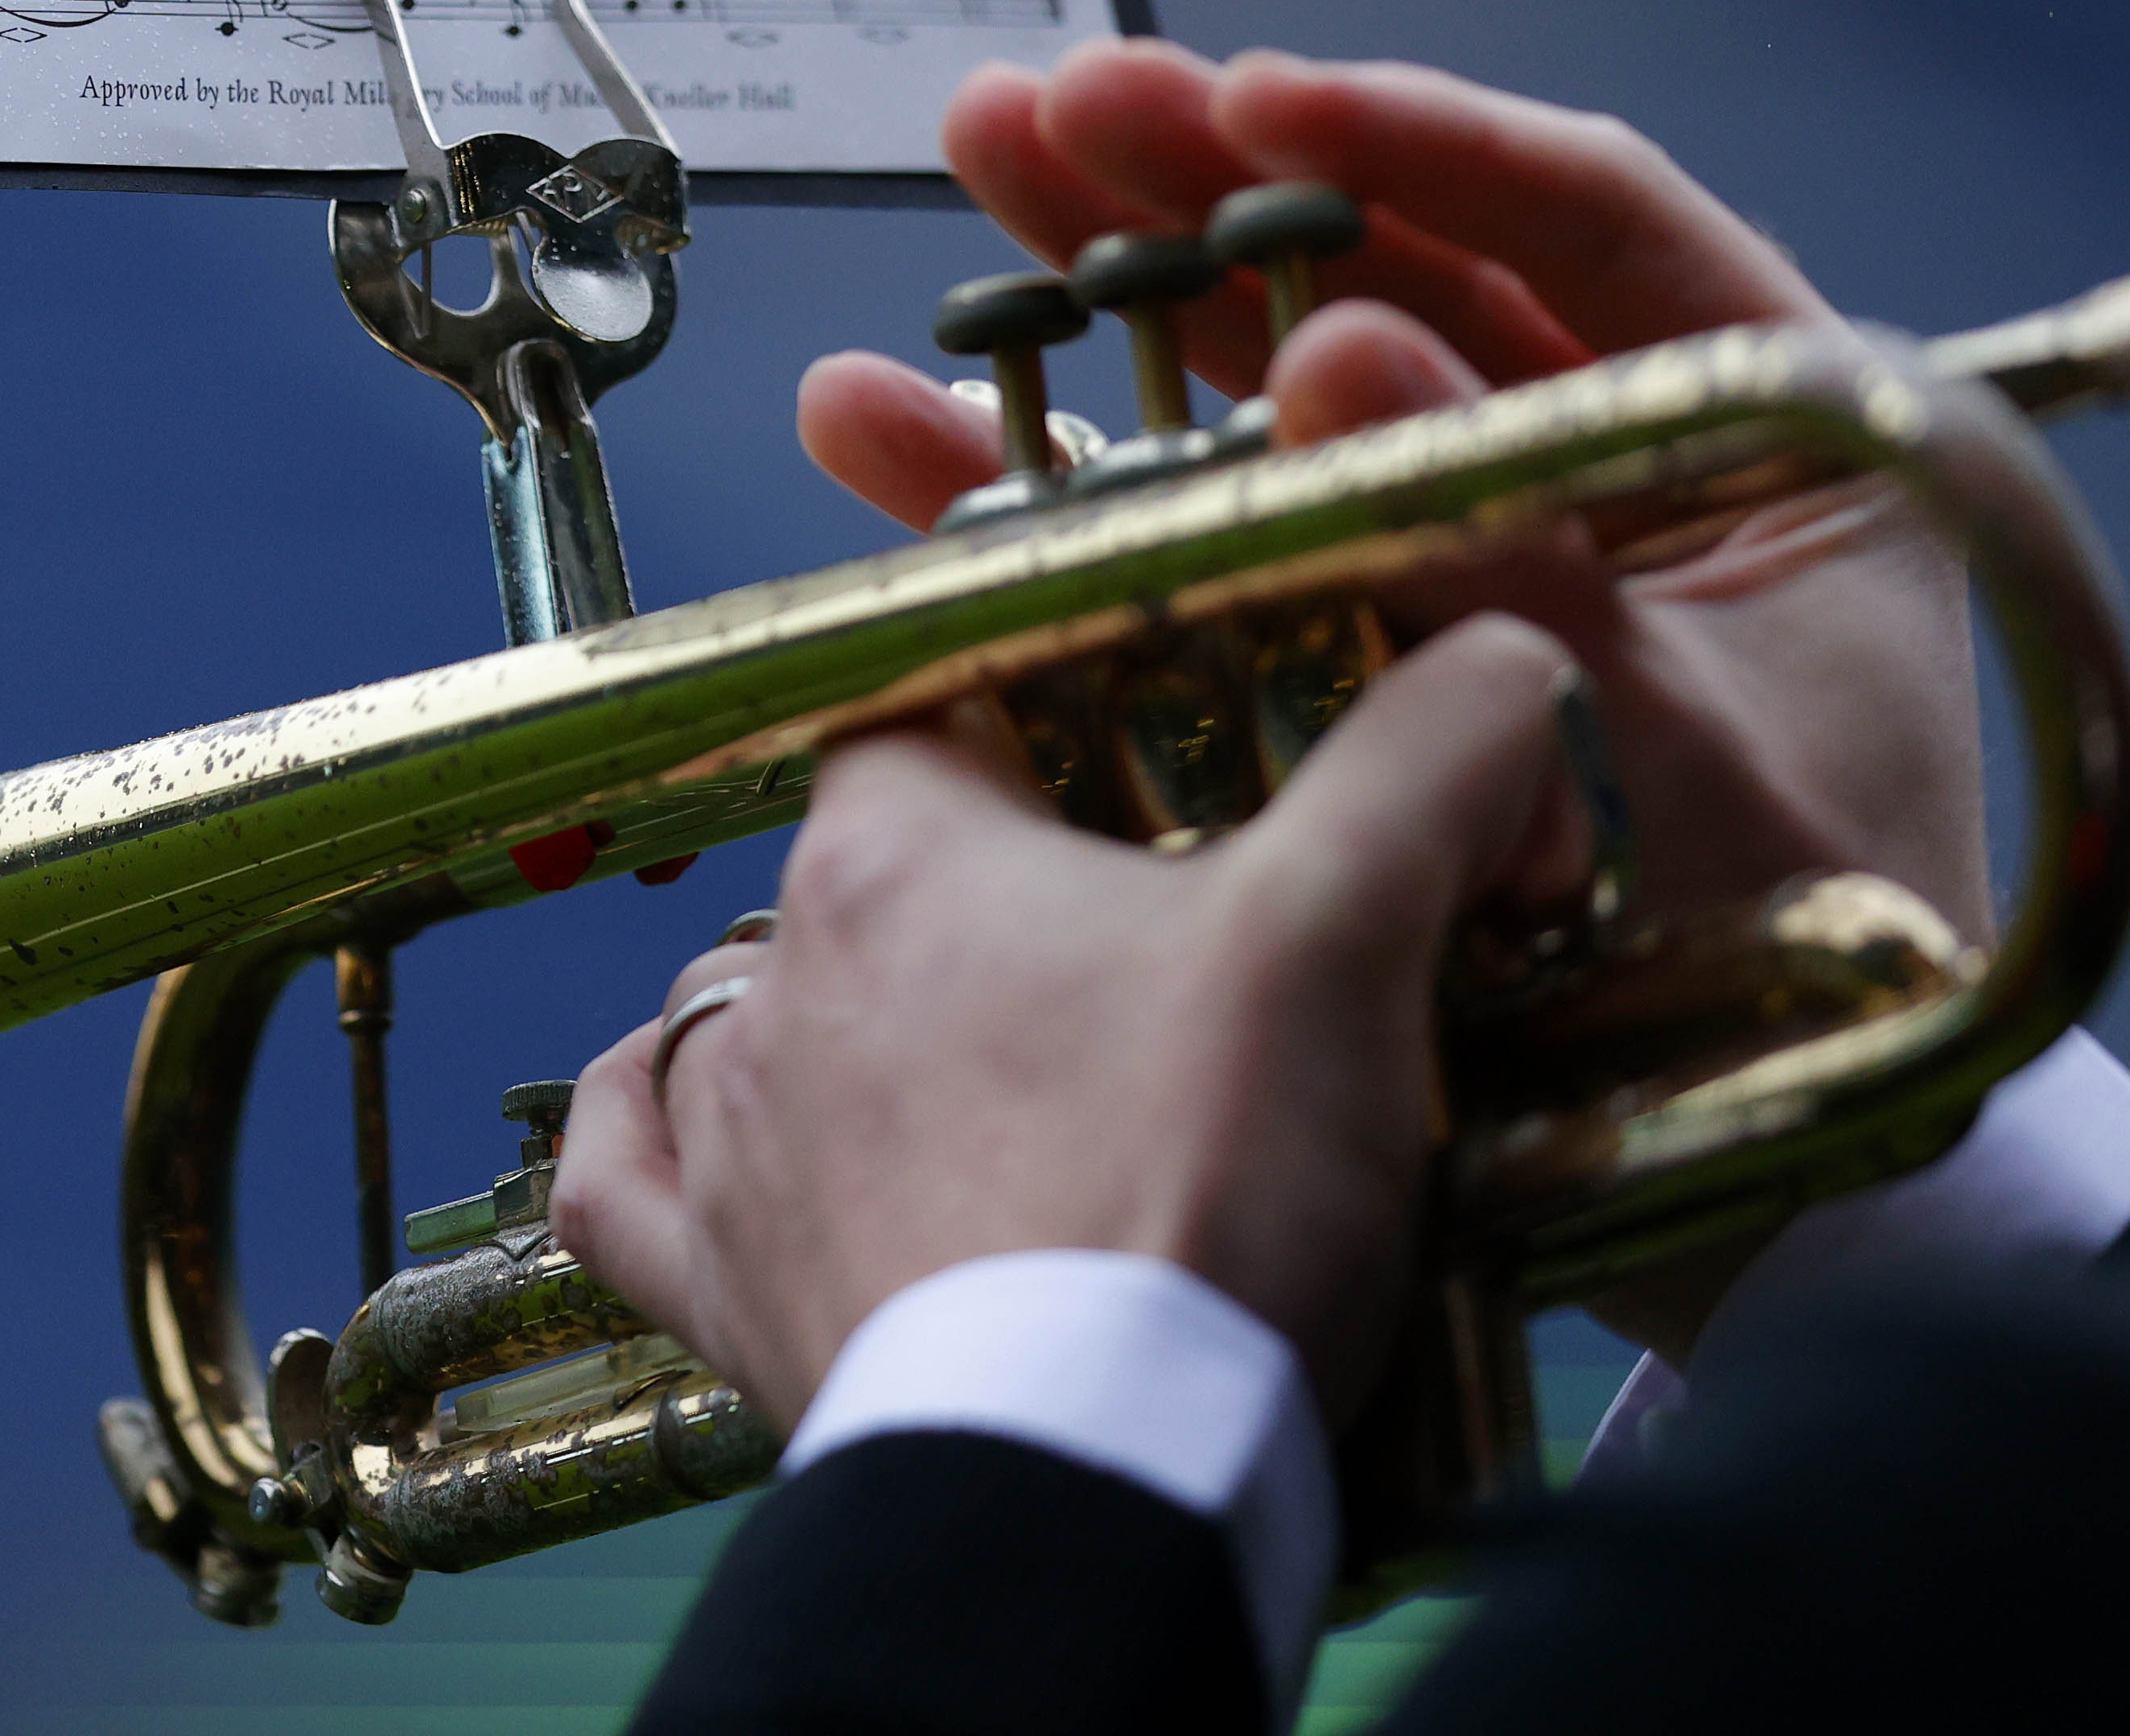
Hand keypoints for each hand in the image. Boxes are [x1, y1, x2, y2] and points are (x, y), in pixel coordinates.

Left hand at [553, 617, 1594, 1432]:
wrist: (1093, 1470)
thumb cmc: (1195, 1192)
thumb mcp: (1351, 933)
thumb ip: (1431, 764)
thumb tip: (1504, 660)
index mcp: (897, 854)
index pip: (940, 717)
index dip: (1047, 733)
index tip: (1146, 778)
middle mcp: (782, 981)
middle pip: (871, 882)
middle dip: (990, 907)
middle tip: (1140, 972)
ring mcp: (739, 1143)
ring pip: (755, 1024)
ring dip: (846, 1032)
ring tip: (980, 1073)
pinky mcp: (722, 1293)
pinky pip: (625, 1189)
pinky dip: (641, 1148)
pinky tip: (664, 1121)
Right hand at [793, 42, 1986, 1354]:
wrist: (1775, 1201)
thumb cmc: (1787, 972)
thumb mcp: (1677, 762)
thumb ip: (1511, 562)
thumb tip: (1331, 351)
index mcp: (1752, 442)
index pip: (1590, 222)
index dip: (1413, 142)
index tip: (1252, 91)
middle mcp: (1588, 466)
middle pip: (1382, 269)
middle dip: (1206, 180)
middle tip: (1052, 104)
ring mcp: (1433, 558)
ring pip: (1255, 379)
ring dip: (1101, 284)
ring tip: (969, 170)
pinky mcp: (1310, 658)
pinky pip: (1169, 542)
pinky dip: (1033, 490)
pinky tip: (885, 426)